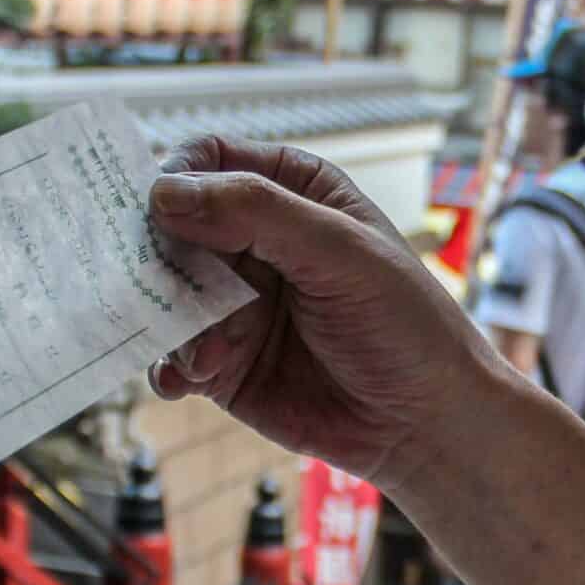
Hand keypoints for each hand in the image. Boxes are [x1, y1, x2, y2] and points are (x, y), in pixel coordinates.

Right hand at [148, 136, 515, 490]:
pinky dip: (171, 367)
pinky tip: (191, 382)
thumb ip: (257, 213)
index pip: (209, 161)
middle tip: (169, 292)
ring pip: (165, 294)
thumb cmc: (405, 324)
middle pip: (173, 227)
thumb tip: (164, 194)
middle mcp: (255, 241)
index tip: (159, 213)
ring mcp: (235, 303)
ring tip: (211, 356)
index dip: (177, 180)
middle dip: (162, 260)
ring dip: (175, 324)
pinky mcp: (223, 361)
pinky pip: (172, 355)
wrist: (425, 423)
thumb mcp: (340, 252)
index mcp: (291, 192)